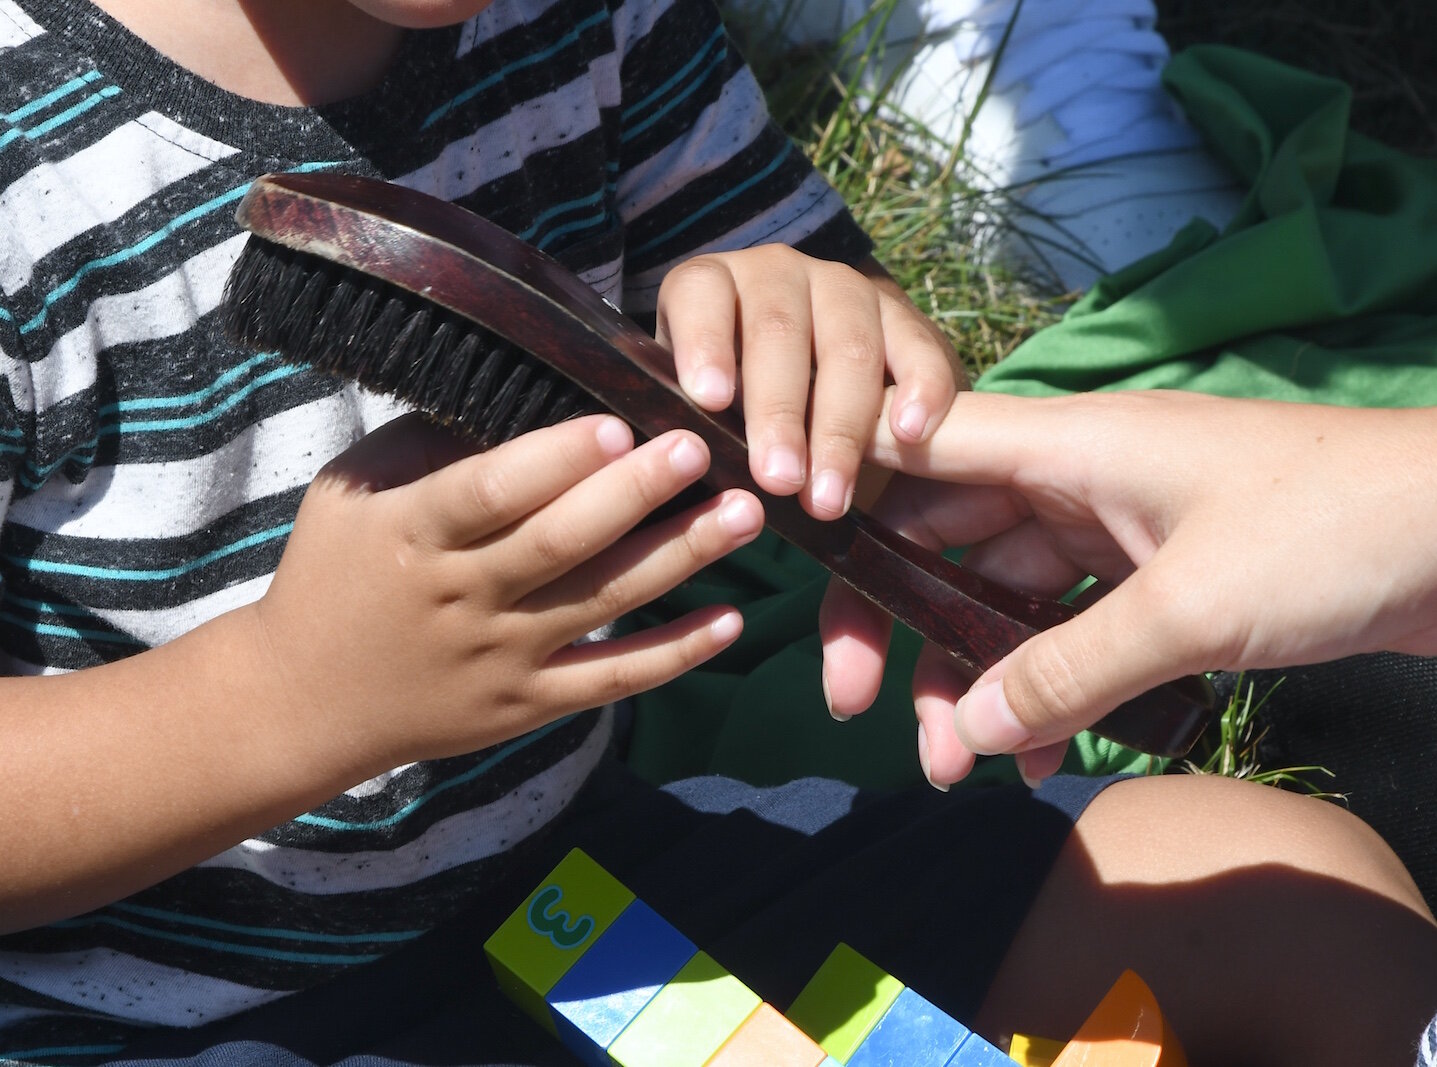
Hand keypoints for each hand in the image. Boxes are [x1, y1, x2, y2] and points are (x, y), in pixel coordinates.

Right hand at [248, 412, 763, 768]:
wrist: (305, 702)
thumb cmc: (334, 573)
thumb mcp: (351, 494)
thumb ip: (431, 445)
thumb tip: (527, 387)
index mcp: (412, 535)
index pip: (489, 493)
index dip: (555, 461)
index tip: (618, 422)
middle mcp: (459, 599)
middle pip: (559, 545)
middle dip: (636, 495)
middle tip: (701, 450)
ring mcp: (498, 659)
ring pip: (600, 605)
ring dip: (680, 559)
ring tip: (745, 514)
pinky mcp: (526, 706)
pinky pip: (611, 680)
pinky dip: (674, 655)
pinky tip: (734, 621)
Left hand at [655, 246, 962, 518]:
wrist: (808, 378)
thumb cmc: (727, 406)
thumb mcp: (693, 408)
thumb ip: (686, 432)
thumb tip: (679, 483)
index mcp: (711, 286)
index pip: (701, 295)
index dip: (704, 341)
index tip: (708, 399)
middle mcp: (776, 273)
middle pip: (778, 330)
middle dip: (778, 412)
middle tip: (777, 480)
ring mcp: (843, 287)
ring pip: (847, 344)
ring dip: (841, 426)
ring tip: (829, 496)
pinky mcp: (901, 314)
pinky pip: (917, 344)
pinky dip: (920, 387)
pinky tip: (911, 432)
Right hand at [820, 391, 1436, 787]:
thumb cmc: (1330, 533)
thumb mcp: (1187, 611)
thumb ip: (1064, 672)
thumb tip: (960, 734)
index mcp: (1066, 444)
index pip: (918, 449)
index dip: (845, 490)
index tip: (793, 562)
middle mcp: (1074, 478)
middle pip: (946, 539)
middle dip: (899, 624)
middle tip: (856, 707)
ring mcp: (1116, 529)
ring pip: (1004, 598)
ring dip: (972, 676)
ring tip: (953, 767)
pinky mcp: (1159, 578)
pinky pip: (1070, 631)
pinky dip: (1044, 686)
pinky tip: (1035, 757)